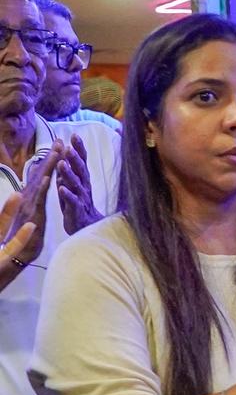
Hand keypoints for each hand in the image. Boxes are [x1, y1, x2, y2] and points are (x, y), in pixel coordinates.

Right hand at [3, 141, 59, 265]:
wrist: (16, 254)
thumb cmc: (26, 235)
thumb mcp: (33, 214)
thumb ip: (35, 199)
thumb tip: (39, 186)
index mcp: (31, 197)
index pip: (42, 174)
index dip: (51, 159)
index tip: (60, 144)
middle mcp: (28, 197)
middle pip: (40, 173)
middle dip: (51, 156)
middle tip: (60, 139)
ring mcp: (28, 205)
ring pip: (39, 182)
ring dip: (48, 166)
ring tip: (57, 152)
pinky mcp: (31, 215)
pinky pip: (37, 200)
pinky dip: (41, 188)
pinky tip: (47, 178)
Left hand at [56, 134, 103, 233]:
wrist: (88, 230)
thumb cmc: (79, 208)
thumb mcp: (73, 188)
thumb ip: (68, 174)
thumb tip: (62, 159)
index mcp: (83, 181)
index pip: (82, 162)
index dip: (79, 149)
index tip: (75, 135)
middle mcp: (84, 187)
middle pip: (81, 171)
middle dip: (75, 158)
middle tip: (69, 148)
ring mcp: (81, 199)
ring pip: (75, 184)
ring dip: (69, 174)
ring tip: (62, 164)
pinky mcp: (77, 211)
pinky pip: (72, 202)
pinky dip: (67, 195)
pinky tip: (62, 188)